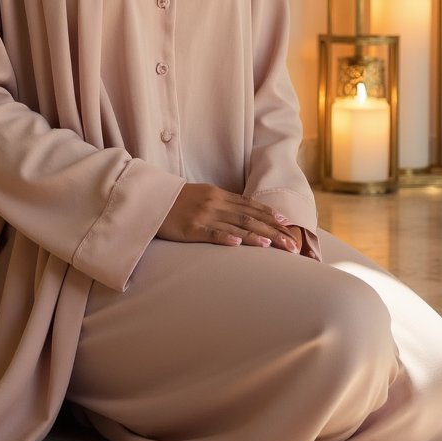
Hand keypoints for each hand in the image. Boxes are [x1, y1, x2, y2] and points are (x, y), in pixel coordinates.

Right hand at [157, 183, 299, 251]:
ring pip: (234, 226)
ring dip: (254, 235)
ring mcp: (203, 216)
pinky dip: (225, 238)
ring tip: (271, 245)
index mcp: (219, 195)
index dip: (270, 215)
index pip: (250, 206)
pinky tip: (237, 244)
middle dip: (271, 230)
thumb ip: (224, 204)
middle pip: (248, 217)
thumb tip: (247, 214)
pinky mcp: (190, 229)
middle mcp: (214, 204)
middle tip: (290, 243)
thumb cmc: (179, 200)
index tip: (287, 224)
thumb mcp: (204, 196)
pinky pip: (210, 234)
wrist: (151, 199)